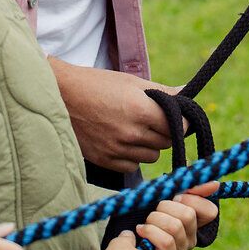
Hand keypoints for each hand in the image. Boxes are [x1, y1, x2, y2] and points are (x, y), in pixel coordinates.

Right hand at [49, 60, 181, 171]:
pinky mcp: (104, 160)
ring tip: (136, 129)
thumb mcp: (132, 82)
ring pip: (151, 157)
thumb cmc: (98, 84)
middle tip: (153, 119)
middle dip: (165, 132)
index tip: (178, 117)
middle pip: (166, 142)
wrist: (61, 95)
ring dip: (149, 145)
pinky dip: (132, 157)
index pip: (178, 126)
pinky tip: (123, 141)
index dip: (181, 121)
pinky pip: (132, 167)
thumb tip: (187, 92)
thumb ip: (163, 91)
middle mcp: (131, 133)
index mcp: (141, 110)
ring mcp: (117, 149)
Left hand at [131, 183, 220, 249]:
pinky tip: (140, 230)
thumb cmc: (147, 214)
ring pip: (175, 227)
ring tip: (146, 221)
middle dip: (166, 206)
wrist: (125, 236)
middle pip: (188, 215)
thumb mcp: (166, 198)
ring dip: (155, 219)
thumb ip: (190, 189)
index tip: (176, 196)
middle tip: (156, 209)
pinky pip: (165, 241)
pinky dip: (149, 231)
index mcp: (195, 223)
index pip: (210, 212)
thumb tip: (215, 184)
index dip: (192, 200)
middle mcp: (191, 239)